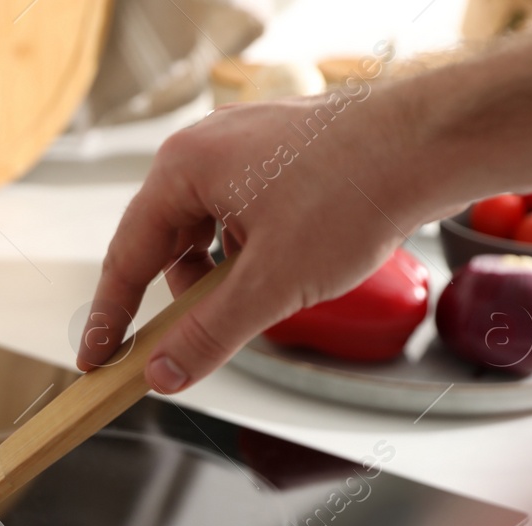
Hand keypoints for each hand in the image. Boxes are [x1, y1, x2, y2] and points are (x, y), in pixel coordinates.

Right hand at [79, 89, 448, 391]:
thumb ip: (207, 336)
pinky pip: (242, 217)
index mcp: (183, 169)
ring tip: (263, 297)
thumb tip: (163, 373)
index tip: (98, 359)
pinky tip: (287, 268)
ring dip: (224, 277)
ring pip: (208, 234)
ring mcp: (245, 148)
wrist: (433, 145)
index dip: (110, 318)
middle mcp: (205, 150)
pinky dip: (251, 253)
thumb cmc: (355, 191)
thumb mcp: (270, 286)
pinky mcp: (280, 157)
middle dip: (182, 298)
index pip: (126, 258)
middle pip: (166, 245)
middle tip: (184, 346)